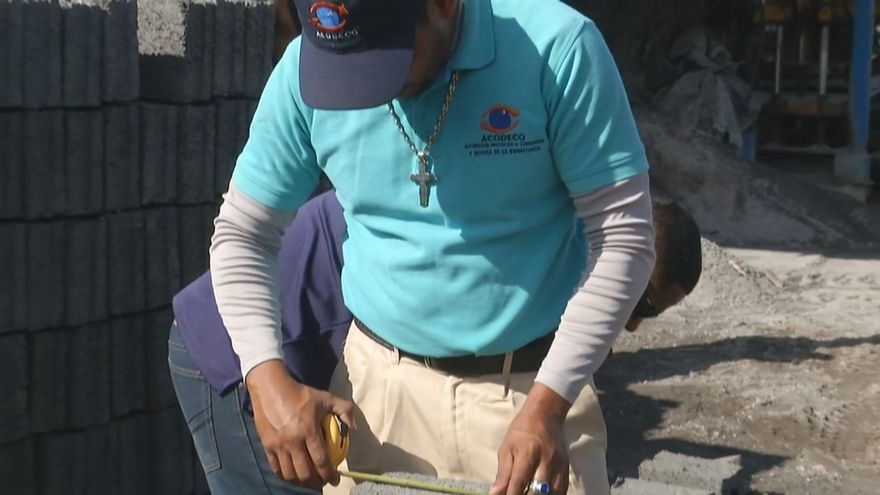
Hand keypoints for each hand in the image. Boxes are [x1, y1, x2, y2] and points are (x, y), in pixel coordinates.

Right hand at [246, 360, 355, 489]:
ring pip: (289, 474)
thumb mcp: (326, 397)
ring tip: (308, 479)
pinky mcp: (266, 445)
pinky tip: (291, 474)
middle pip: (305, 472)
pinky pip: (275, 468)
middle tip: (322, 481)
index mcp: (308, 430)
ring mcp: (278, 445)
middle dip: (316, 481)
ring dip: (301, 481)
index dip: (330, 474)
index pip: (321, 460)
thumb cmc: (301, 393)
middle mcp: (292, 441)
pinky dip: (284, 475)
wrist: (270, 387)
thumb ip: (344, 409)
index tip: (335, 480)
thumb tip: (354, 428)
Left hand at [491, 383, 570, 494]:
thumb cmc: (521, 429)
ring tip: (529, 494)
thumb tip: (495, 493)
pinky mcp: (567, 467)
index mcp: (528, 454)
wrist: (546, 413)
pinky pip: (562, 489)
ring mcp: (559, 465)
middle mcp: (546, 461)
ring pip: (552, 493)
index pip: (519, 483)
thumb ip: (503, 474)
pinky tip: (542, 494)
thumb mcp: (506, 448)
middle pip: (537, 492)